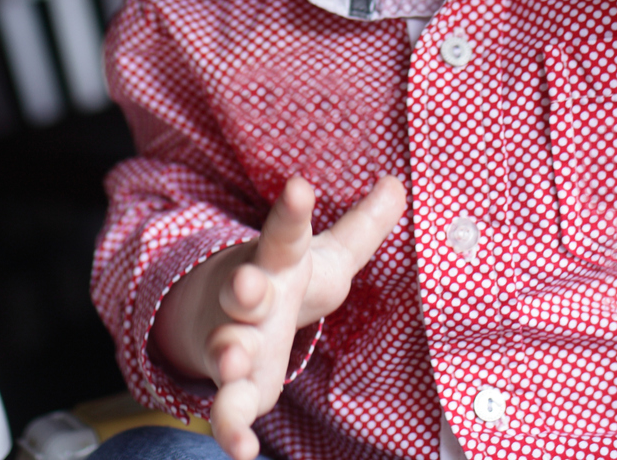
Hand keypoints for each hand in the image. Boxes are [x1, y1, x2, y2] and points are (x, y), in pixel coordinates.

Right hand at [153, 175, 406, 459]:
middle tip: (246, 286)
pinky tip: (242, 450)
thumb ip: (363, 226)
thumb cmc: (286, 281)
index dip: (291, 211)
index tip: (298, 187)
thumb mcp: (324, 255)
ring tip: (234, 361)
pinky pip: (227, 408)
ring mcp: (234, 339)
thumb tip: (399, 183)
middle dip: (244, 289)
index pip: (284, 231)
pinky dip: (230, 429)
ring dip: (229, 355)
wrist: (217, 313)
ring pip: (227, 346)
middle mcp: (250, 297)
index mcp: (277, 260)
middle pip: (244, 290)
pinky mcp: (231, 384)